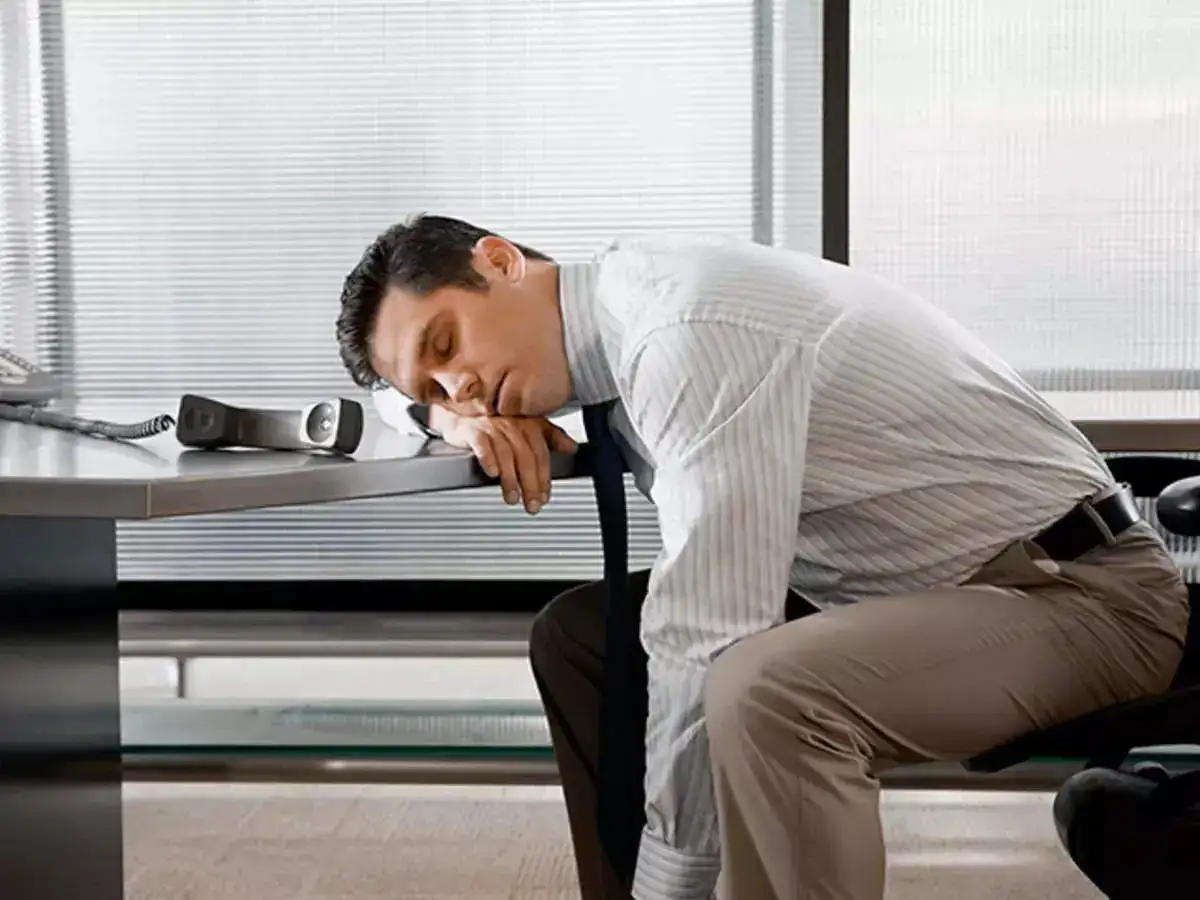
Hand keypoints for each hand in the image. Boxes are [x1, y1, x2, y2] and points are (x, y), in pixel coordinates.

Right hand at [441, 413, 577, 513]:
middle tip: (532, 504)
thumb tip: (573, 448)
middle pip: (526, 456)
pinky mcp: (472, 430)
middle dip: (531, 483)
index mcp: (528, 423)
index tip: (544, 497)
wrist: (461, 413)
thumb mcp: (526, 427)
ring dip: (510, 479)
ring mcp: (492, 426)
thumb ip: (550, 438)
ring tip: (512, 498)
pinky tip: (492, 474)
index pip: (541, 453)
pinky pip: (482, 444)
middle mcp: (512, 423)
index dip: (544, 477)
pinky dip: (488, 459)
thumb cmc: (495, 423)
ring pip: (506, 453)